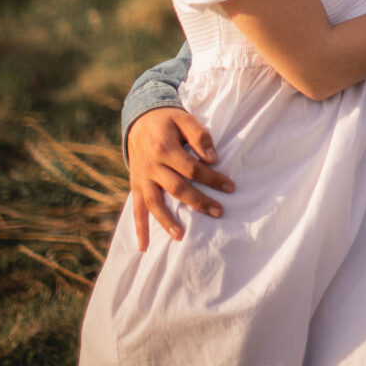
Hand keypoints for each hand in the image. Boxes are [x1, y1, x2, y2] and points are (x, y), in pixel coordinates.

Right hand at [127, 108, 234, 250]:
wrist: (139, 118)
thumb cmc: (167, 120)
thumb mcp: (184, 118)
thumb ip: (199, 136)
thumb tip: (213, 159)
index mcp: (164, 148)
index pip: (191, 168)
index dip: (211, 178)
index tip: (230, 187)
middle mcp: (151, 166)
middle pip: (176, 188)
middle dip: (198, 202)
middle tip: (219, 212)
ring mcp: (141, 177)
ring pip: (154, 203)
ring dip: (167, 221)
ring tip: (181, 237)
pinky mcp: (135, 185)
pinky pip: (136, 209)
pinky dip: (139, 229)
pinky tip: (144, 247)